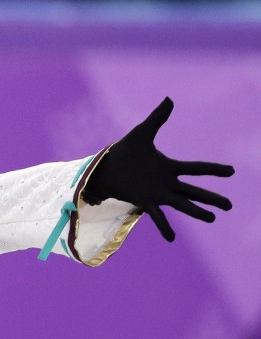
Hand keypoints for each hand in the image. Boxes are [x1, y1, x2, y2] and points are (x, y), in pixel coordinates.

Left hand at [83, 97, 233, 240]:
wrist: (106, 166)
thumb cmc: (124, 151)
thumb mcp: (142, 133)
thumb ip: (157, 118)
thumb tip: (169, 99)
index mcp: (168, 167)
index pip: (196, 168)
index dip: (213, 170)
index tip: (231, 171)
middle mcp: (166, 182)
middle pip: (194, 191)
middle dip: (212, 197)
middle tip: (229, 206)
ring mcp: (157, 193)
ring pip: (182, 204)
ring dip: (196, 211)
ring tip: (212, 219)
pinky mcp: (144, 201)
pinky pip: (157, 216)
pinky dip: (164, 227)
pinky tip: (172, 239)